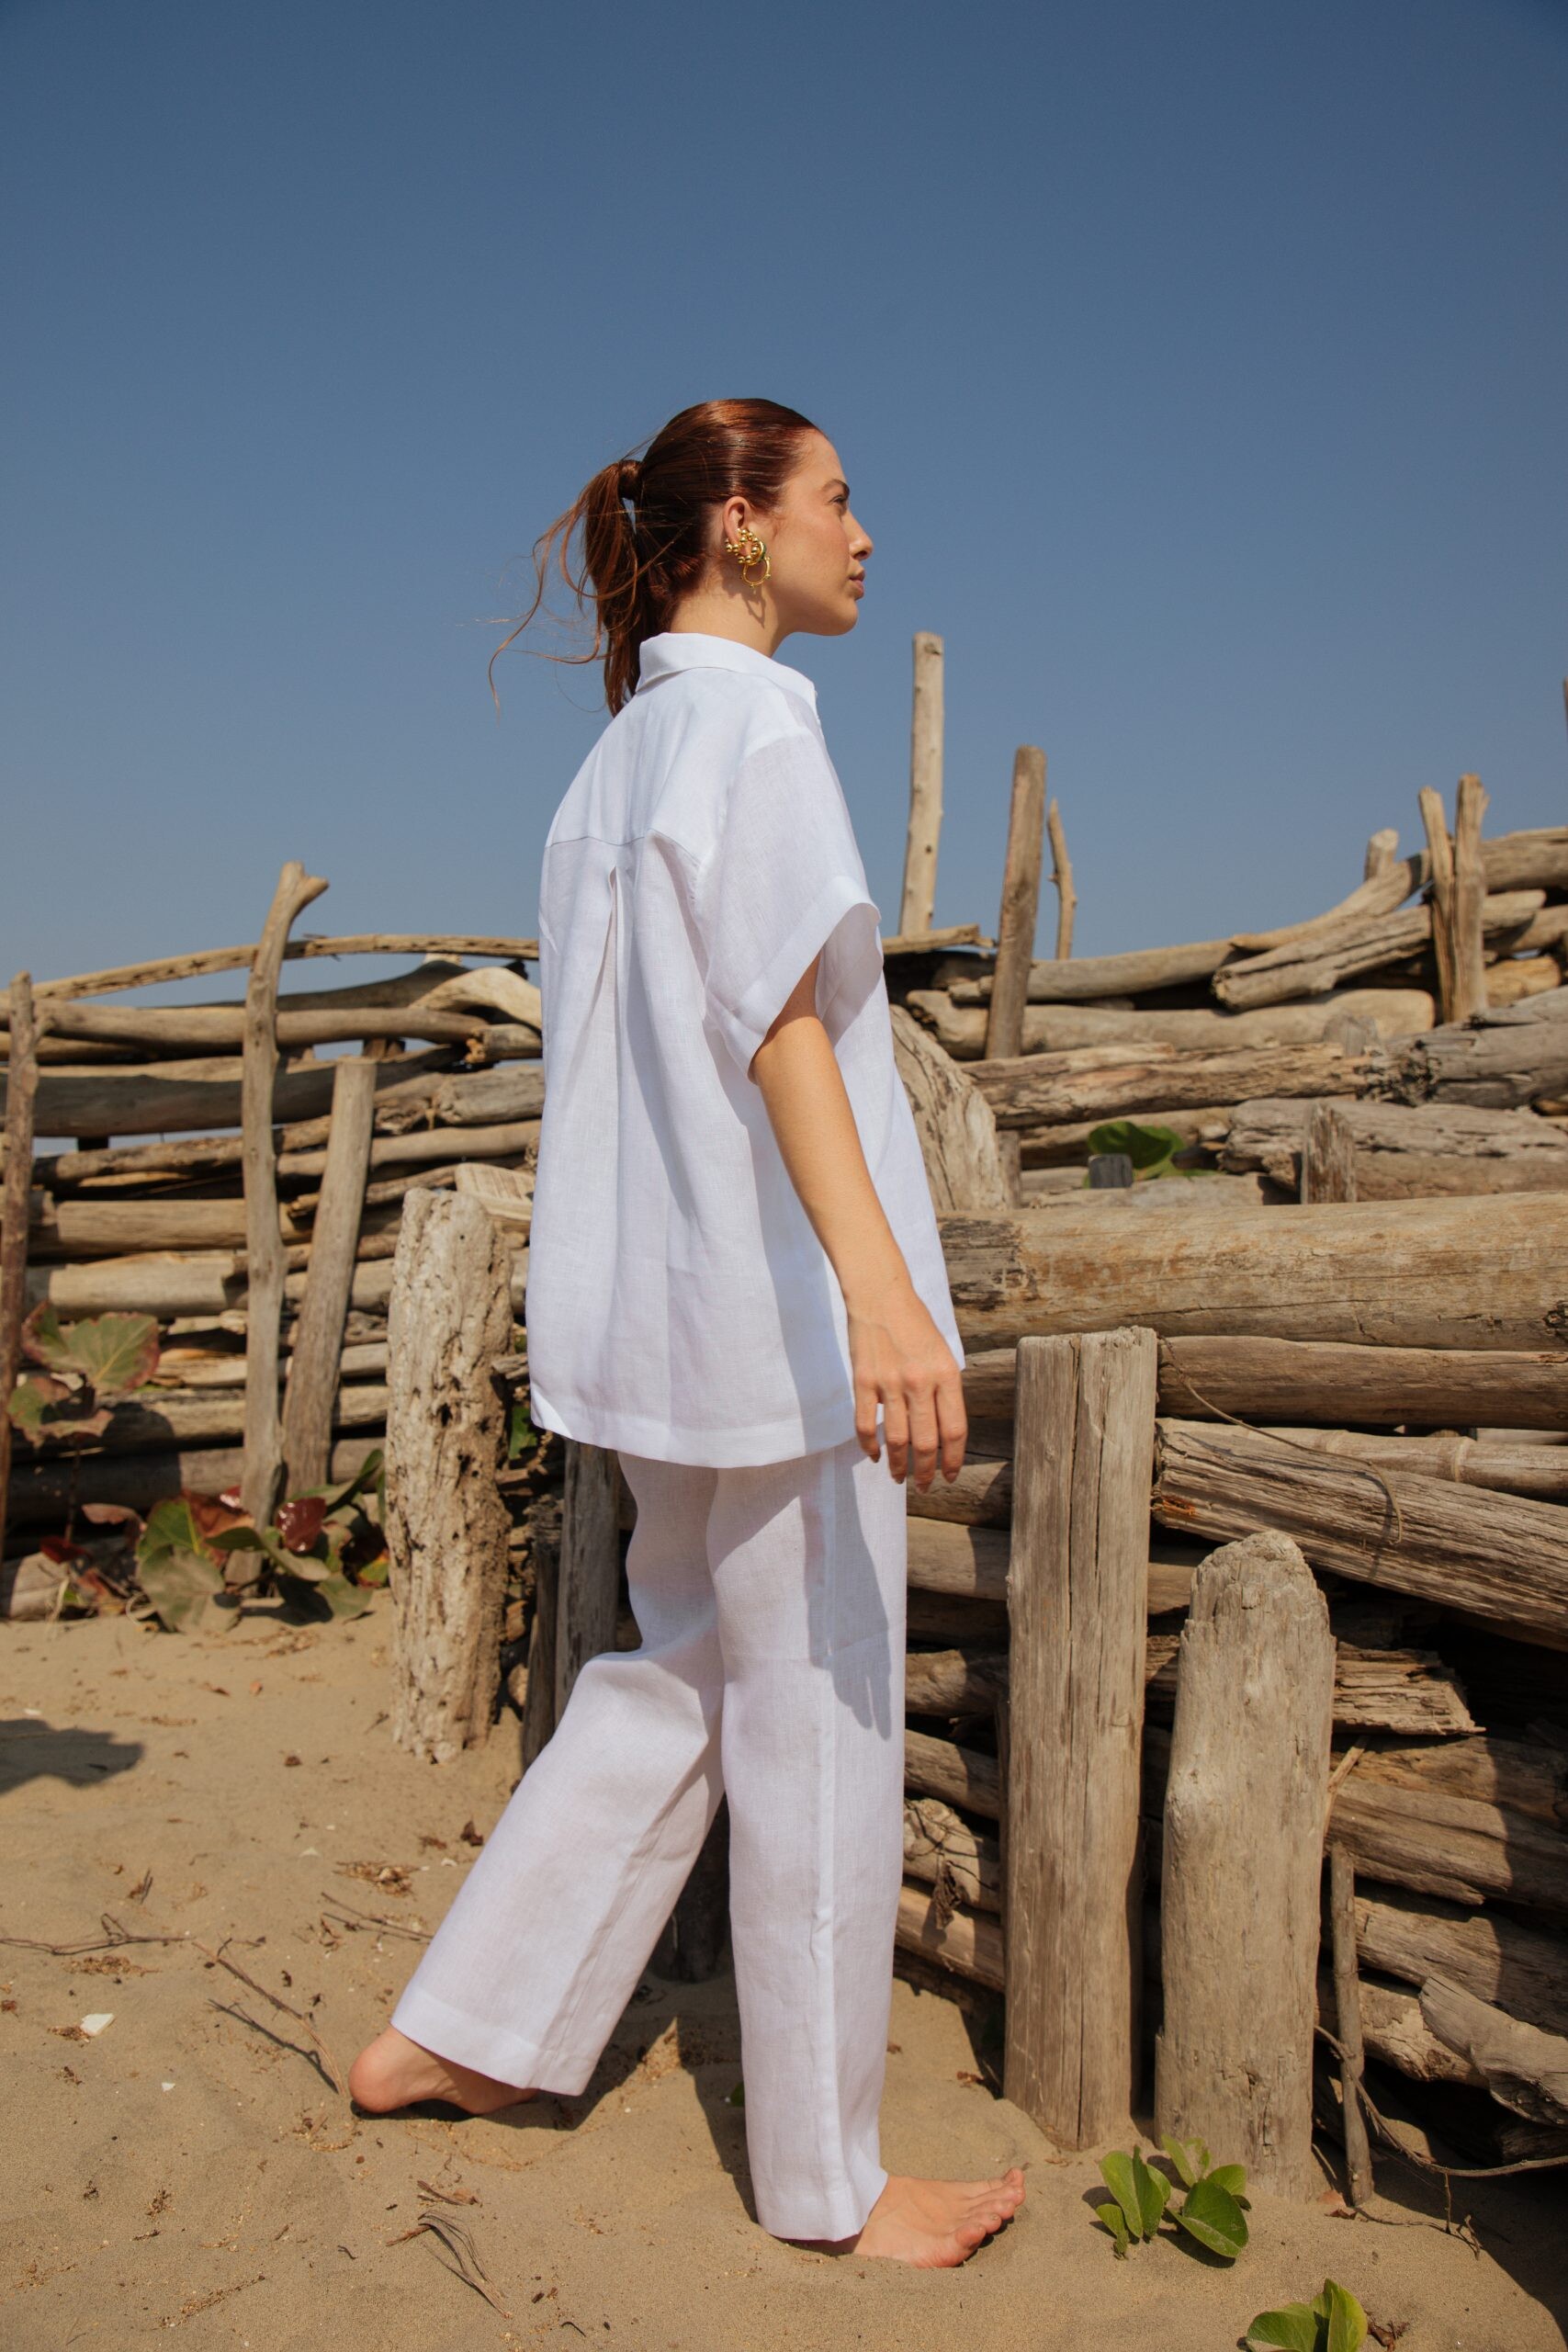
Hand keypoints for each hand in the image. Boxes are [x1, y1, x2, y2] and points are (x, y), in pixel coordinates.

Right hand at [847, 1277, 966, 1489]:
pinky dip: (870, 1446)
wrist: (881, 1296)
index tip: (950, 1476)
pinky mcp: (864, 1382)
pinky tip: (876, 1456)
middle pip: (926, 1442)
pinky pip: (867, 1424)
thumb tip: (943, 1431)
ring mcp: (890, 1383)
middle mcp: (920, 1381)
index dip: (953, 1459)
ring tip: (900, 1478)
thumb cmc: (915, 1324)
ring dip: (899, 1465)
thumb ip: (945, 1389)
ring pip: (897, 1439)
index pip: (954, 1430)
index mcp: (946, 1374)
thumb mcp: (943, 1353)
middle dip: (926, 1471)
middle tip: (924, 1486)